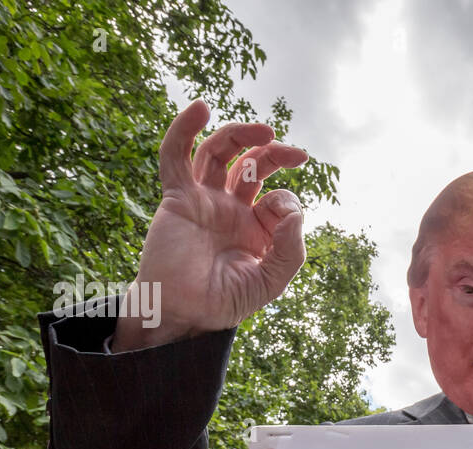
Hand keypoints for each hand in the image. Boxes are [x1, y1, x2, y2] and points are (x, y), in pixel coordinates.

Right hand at [112, 100, 308, 350]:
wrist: (181, 314)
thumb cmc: (223, 302)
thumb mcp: (269, 282)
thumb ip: (290, 251)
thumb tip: (295, 212)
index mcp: (256, 229)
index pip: (278, 199)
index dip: (287, 204)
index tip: (282, 223)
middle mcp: (231, 209)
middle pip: (252, 165)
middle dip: (275, 153)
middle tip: (296, 152)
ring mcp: (203, 200)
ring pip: (219, 153)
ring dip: (240, 135)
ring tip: (264, 130)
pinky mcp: (177, 197)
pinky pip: (176, 156)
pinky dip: (184, 129)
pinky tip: (200, 110)